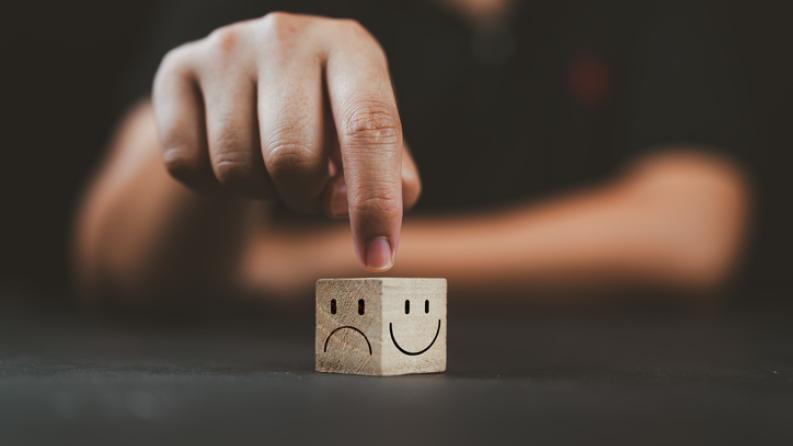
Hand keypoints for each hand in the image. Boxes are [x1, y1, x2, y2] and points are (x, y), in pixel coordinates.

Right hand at [152, 12, 420, 270]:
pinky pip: (186, 164)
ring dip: (259, 190)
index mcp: (351, 47)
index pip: (369, 128)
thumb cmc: (327, 117)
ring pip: (235, 167)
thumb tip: (364, 221)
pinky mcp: (176, 68)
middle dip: (304, 197)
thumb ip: (390, 179)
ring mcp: (226, 48)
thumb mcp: (370, 137)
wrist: (255, 78)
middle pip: (292, 158)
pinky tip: (228, 156)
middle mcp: (287, 36)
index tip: (377, 256)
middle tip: (308, 188)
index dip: (375, 200)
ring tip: (269, 163)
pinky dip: (212, 186)